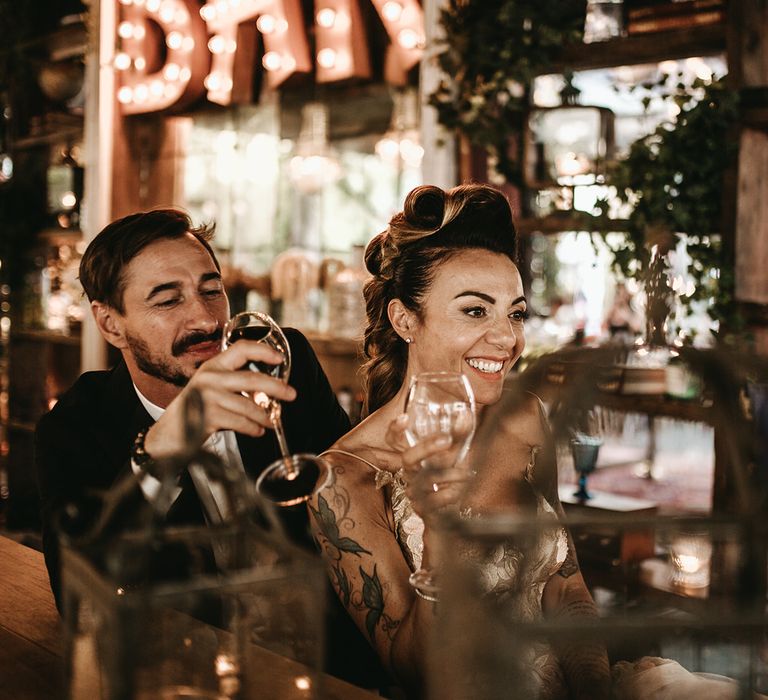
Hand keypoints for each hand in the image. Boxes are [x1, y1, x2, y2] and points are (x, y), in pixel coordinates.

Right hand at [145, 340, 296, 457]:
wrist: (168, 435)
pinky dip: (253, 428)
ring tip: (272, 422)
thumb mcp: (210, 388)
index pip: (241, 349)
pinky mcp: (207, 417)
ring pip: (248, 405)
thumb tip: (268, 388)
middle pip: (251, 379)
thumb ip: (232, 383)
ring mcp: (207, 397)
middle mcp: (210, 377)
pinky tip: (258, 431)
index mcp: (213, 366)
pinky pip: (240, 422)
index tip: (280, 358)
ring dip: (264, 416)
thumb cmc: (195, 411)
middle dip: (276, 387)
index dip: (263, 351)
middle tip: (292, 394)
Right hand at [385, 414, 467, 516]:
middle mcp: (409, 471)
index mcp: (413, 455)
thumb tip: (466, 414)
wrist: (446, 513)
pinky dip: (450, 494)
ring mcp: (413, 490)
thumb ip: (459, 435)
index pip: (393, 439)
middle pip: (407, 457)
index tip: (404, 417)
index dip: (395, 429)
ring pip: (427, 479)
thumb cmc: (448, 478)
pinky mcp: (421, 508)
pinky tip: (460, 491)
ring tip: (468, 473)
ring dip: (452, 474)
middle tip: (448, 439)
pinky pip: (434, 500)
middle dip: (426, 447)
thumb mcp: (454, 454)